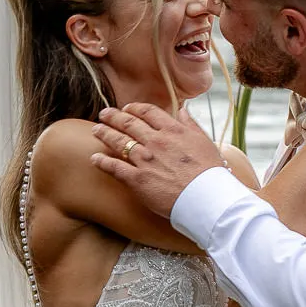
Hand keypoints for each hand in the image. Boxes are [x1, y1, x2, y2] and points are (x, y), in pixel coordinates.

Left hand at [90, 103, 225, 216]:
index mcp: (172, 131)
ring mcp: (145, 160)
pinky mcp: (137, 179)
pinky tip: (95, 159)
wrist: (206, 197)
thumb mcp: (204, 142)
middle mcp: (155, 142)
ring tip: (96, 130)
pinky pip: (115, 167)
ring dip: (105, 134)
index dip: (134, 108)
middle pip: (128, 123)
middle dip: (113, 117)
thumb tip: (184, 109)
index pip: (148, 112)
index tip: (127, 108)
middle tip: (104, 114)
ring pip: (118, 142)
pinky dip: (102, 162)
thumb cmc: (210, 172)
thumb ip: (191, 124)